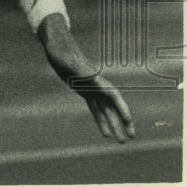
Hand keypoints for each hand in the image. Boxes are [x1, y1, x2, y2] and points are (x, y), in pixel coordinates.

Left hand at [39, 14, 135, 142]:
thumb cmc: (61, 51)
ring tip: (121, 141)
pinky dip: (100, 121)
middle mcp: (96, 85)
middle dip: (122, 121)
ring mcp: (91, 89)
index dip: (121, 108)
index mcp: (95, 79)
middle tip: (131, 137)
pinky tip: (106, 133)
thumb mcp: (67, 61)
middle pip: (113, 106)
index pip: (112, 96)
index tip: (128, 120)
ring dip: (113, 125)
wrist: (56, 45)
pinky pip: (95, 109)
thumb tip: (90, 78)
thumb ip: (79, 70)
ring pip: (106, 111)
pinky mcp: (84, 91)